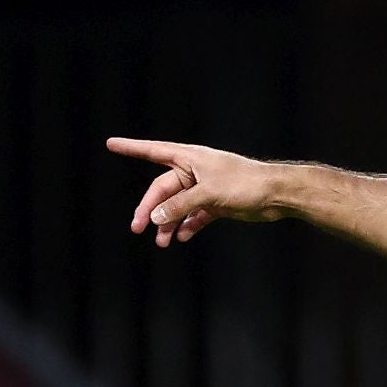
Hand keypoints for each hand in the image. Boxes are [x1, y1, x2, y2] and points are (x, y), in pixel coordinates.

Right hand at [105, 136, 283, 246]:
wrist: (276, 194)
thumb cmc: (244, 183)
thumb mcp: (208, 193)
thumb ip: (180, 205)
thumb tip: (156, 217)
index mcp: (189, 158)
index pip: (153, 151)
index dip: (131, 148)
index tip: (110, 143)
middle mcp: (194, 172)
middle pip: (163, 190)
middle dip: (151, 210)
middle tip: (138, 228)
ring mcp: (204, 189)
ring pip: (178, 207)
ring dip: (169, 224)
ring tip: (162, 243)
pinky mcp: (216, 204)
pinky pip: (195, 216)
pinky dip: (188, 226)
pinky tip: (182, 238)